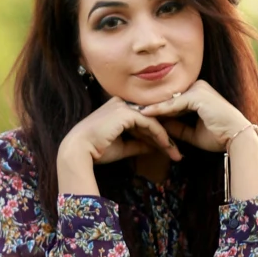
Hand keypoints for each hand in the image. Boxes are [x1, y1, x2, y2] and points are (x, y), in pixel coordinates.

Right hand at [56, 97, 181, 196]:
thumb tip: (154, 147)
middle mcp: (122, 103)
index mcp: (119, 108)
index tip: (169, 148)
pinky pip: (149, 123)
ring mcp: (124, 106)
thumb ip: (139, 144)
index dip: (157, 134)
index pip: (144, 119)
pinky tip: (167, 146)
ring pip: (153, 121)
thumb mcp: (123, 147)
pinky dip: (160, 135)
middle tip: (177, 152)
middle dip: (165, 136)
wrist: (79, 150)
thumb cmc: (97, 150)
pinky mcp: (126, 113)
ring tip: (176, 153)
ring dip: (166, 138)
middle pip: (151, 118)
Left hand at [138, 79, 257, 198]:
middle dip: (150, 105)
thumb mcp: (192, 133)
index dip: (156, 108)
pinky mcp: (197, 95)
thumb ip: (177, 127)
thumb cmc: (219, 137)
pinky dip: (159, 110)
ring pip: (169, 100)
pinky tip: (145, 114)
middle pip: (169, 98)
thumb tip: (160, 127)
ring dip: (151, 107)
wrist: (237, 138)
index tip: (137, 114)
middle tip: (128, 109)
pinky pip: (173, 105)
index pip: (172, 100)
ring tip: (131, 111)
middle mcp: (198, 86)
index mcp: (198, 92)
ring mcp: (198, 89)